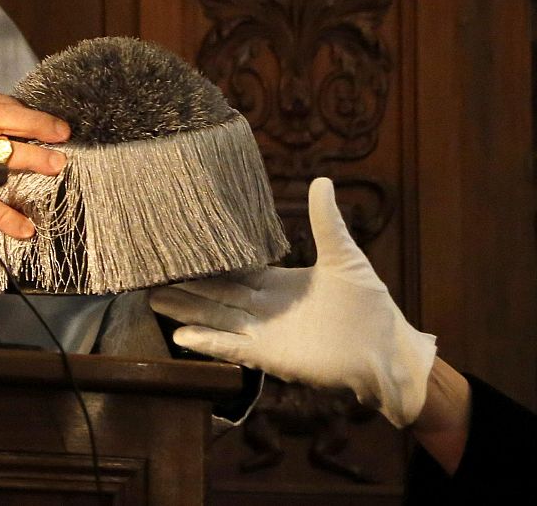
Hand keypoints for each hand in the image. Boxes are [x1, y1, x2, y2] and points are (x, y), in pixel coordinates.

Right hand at [149, 176, 436, 427]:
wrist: (384, 349)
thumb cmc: (368, 304)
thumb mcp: (344, 255)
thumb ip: (326, 221)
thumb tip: (321, 180)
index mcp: (280, 282)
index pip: (237, 269)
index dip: (210, 260)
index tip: (182, 246)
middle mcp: (266, 307)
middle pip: (218, 293)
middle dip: (187, 284)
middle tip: (152, 272)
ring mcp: (265, 333)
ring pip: (217, 317)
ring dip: (187, 309)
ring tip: (154, 299)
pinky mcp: (270, 356)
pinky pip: (232, 346)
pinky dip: (207, 341)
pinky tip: (180, 334)